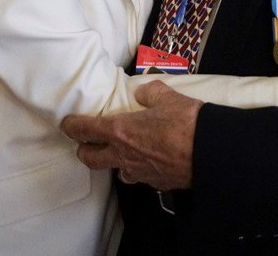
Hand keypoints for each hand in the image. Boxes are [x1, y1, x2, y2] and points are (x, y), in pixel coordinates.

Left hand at [62, 81, 200, 190]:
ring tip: (124, 150)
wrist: (210, 152)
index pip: (84, 130)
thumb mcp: (167, 97)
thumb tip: (143, 93)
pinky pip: (140, 176)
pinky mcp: (155, 183)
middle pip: (90, 159)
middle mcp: (124, 155)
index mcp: (121, 131)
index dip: (72, 126)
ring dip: (115, 161)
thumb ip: (150, 93)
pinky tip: (151, 159)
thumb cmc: (186, 122)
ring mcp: (138, 173)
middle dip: (85, 150)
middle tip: (88, 141)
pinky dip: (140, 168)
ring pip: (116, 170)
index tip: (67, 123)